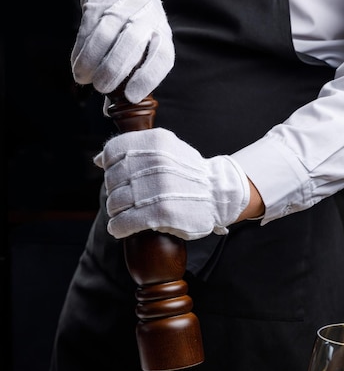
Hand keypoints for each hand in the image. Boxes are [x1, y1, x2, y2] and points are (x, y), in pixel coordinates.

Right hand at [71, 0, 173, 102]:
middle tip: (102, 88)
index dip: (147, 79)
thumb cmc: (137, 26)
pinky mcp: (100, 1)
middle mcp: (146, 19)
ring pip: (105, 36)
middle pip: (131, 46)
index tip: (131, 97)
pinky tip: (78, 65)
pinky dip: (81, 51)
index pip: (161, 57)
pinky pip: (87, 28)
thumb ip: (129, 78)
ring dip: (92, 61)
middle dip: (113, 71)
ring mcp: (123, 7)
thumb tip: (111, 112)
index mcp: (162, 35)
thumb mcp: (143, 48)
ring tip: (84, 78)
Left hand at [94, 128, 250, 239]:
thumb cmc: (189, 173)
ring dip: (115, 210)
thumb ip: (135, 150)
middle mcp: (155, 162)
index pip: (114, 150)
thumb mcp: (167, 149)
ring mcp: (157, 188)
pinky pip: (125, 221)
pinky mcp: (161, 213)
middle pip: (113, 178)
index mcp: (155, 142)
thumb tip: (98, 160)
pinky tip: (120, 228)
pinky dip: (118, 227)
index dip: (109, 166)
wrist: (219, 194)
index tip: (118, 175)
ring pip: (115, 201)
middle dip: (114, 191)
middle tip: (124, 198)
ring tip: (123, 214)